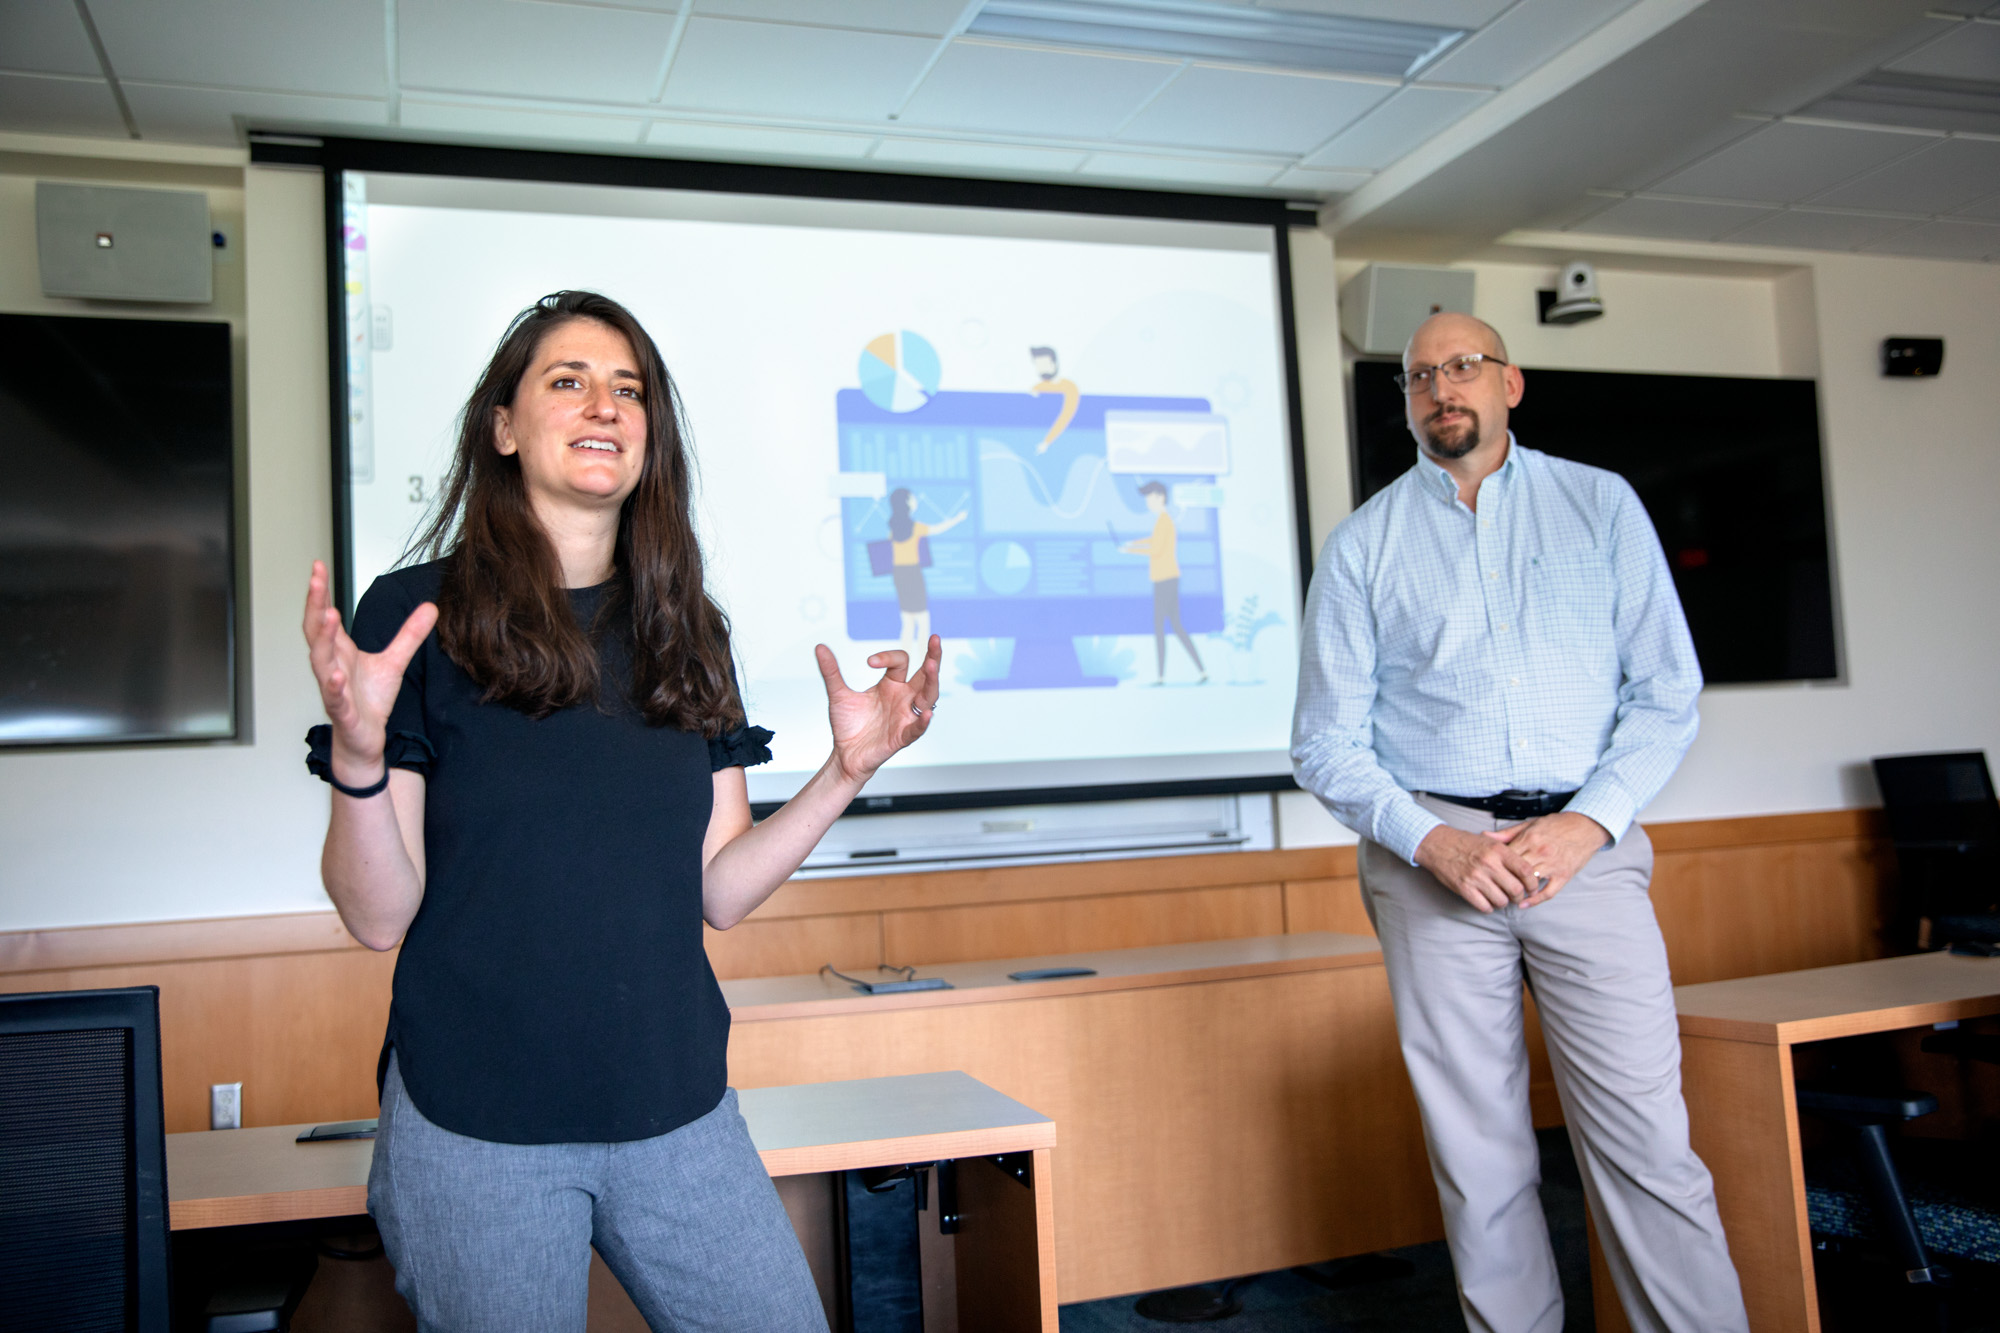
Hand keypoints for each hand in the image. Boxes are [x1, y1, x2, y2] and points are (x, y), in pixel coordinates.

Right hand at [302, 560, 436, 784]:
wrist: (365, 741)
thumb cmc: (369, 701)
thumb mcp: (394, 662)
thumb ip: (409, 635)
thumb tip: (430, 607)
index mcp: (339, 652)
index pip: (324, 616)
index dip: (321, 592)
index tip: (318, 565)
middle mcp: (331, 666)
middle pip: (315, 631)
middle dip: (314, 604)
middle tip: (315, 579)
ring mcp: (333, 689)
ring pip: (320, 661)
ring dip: (321, 639)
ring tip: (326, 615)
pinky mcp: (342, 712)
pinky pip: (334, 698)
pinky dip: (333, 686)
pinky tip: (335, 675)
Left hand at [814, 636, 942, 784]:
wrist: (844, 754)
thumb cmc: (848, 725)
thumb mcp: (838, 694)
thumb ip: (831, 672)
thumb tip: (819, 647)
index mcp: (891, 685)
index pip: (900, 662)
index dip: (887, 657)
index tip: (868, 662)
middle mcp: (903, 698)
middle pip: (926, 675)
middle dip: (932, 657)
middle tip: (935, 638)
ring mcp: (905, 716)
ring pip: (928, 697)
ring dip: (932, 682)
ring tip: (932, 666)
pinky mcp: (902, 736)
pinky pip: (917, 728)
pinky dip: (923, 722)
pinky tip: (926, 713)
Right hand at [1413, 824, 1539, 913]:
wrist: (1437, 844)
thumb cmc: (1465, 843)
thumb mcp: (1490, 841)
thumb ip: (1508, 854)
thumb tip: (1527, 872)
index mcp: (1498, 850)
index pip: (1526, 871)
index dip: (1533, 883)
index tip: (1532, 888)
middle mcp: (1489, 864)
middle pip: (1516, 889)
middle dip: (1518, 896)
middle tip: (1515, 896)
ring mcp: (1476, 877)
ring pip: (1501, 901)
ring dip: (1502, 902)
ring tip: (1498, 897)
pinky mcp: (1464, 888)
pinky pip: (1484, 906)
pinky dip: (1488, 907)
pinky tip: (1486, 900)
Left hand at [1485, 812, 1609, 907]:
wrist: (1585, 826)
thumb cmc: (1556, 825)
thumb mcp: (1530, 824)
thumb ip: (1507, 833)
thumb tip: (1485, 836)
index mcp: (1529, 839)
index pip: (1506, 857)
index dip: (1495, 866)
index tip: (1489, 872)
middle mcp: (1540, 852)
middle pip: (1515, 871)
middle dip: (1504, 880)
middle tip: (1495, 887)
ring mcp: (1553, 865)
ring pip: (1529, 882)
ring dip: (1517, 891)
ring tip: (1507, 895)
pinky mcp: (1564, 875)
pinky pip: (1548, 892)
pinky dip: (1535, 900)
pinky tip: (1524, 905)